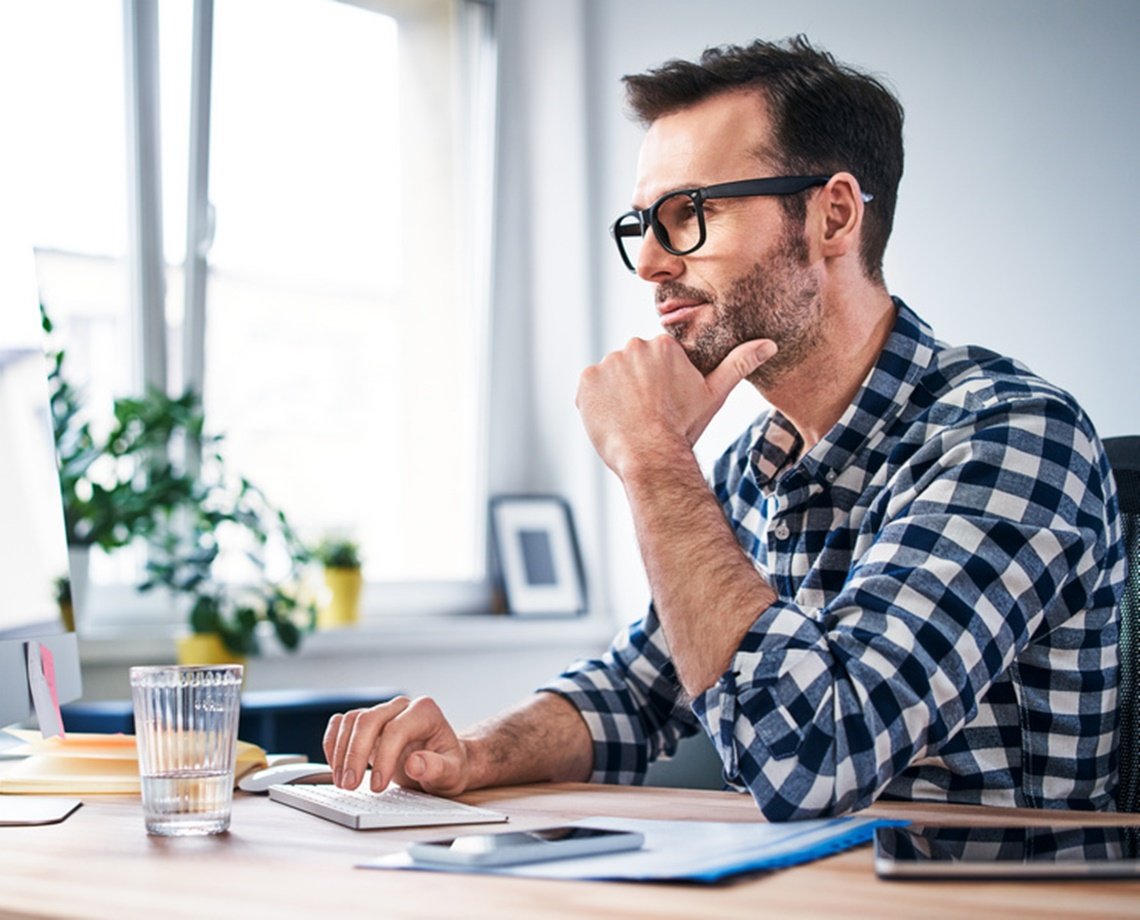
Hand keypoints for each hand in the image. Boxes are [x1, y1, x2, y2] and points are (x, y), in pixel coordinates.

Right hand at [322, 696, 469, 795]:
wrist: (445, 762)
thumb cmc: (450, 766)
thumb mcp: (452, 773)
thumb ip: (437, 768)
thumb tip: (415, 763)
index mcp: (426, 712)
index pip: (397, 730)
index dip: (383, 759)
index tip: (377, 786)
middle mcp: (402, 707)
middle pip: (369, 720)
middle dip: (355, 754)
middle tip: (349, 786)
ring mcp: (384, 712)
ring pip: (352, 721)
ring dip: (342, 752)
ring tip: (343, 783)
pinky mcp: (368, 724)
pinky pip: (342, 723)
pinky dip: (334, 743)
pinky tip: (336, 766)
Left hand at [576, 336, 776, 475]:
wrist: (651, 455)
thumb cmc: (684, 427)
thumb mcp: (714, 394)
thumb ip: (739, 364)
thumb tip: (770, 344)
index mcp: (664, 345)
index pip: (655, 360)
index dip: (659, 385)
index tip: (664, 404)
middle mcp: (634, 346)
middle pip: (632, 366)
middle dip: (637, 387)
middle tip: (648, 414)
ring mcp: (608, 363)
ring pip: (611, 378)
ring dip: (617, 395)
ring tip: (631, 419)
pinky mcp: (586, 380)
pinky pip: (590, 389)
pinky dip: (597, 404)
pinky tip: (613, 420)